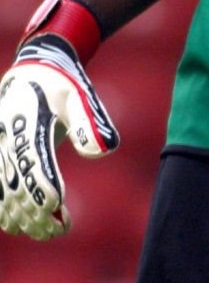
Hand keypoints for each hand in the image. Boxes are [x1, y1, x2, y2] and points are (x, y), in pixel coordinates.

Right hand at [0, 34, 118, 239]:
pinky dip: (6, 209)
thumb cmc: (62, 83)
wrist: (33, 69)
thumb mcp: (80, 94)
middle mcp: (7, 136)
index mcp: (28, 119)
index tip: (59, 206)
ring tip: (47, 232)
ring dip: (22, 216)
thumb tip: (105, 151)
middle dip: (35, 211)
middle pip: (16, 182)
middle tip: (58, 230)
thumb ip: (90, 122)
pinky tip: (22, 226)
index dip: (44, 185)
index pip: (33, 159)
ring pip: (3, 191)